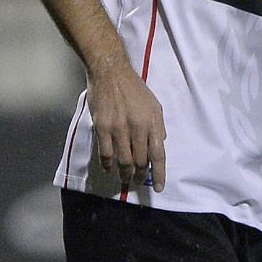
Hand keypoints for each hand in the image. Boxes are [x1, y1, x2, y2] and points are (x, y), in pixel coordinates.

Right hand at [86, 61, 166, 190]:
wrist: (111, 73)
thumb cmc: (135, 89)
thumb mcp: (155, 106)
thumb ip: (157, 127)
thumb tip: (160, 145)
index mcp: (152, 123)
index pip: (158, 154)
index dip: (159, 173)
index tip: (159, 187)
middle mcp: (136, 128)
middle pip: (140, 160)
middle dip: (140, 175)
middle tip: (139, 181)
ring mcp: (118, 128)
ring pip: (123, 160)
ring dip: (125, 173)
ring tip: (126, 179)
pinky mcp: (102, 127)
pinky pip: (105, 153)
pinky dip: (108, 164)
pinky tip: (110, 169)